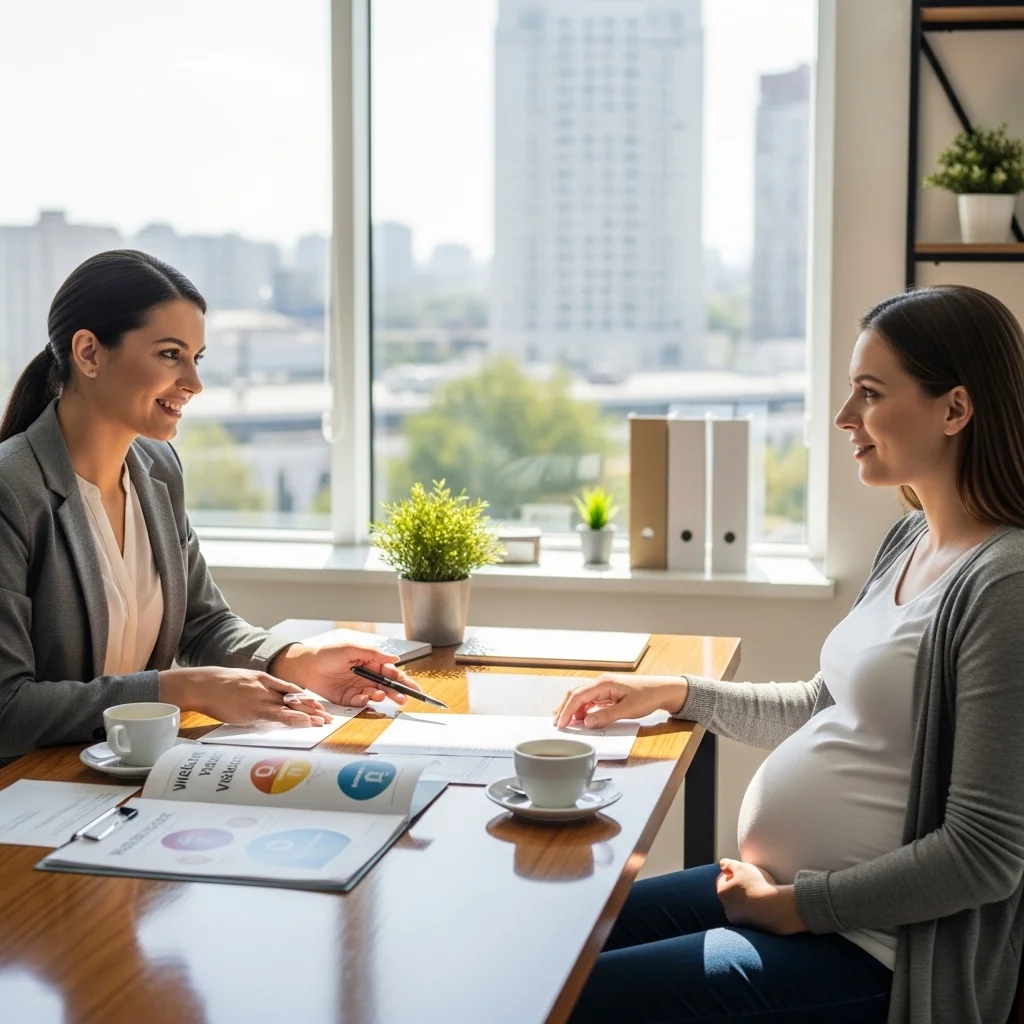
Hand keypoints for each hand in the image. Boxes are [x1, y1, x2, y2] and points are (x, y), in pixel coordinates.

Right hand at [159, 666, 331, 727]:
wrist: (203, 684)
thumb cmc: (219, 685)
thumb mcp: (243, 680)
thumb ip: (256, 688)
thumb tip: (264, 699)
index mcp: (264, 679)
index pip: (292, 689)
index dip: (306, 698)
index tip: (318, 705)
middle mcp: (267, 688)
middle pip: (296, 698)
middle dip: (313, 708)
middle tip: (328, 716)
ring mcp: (261, 699)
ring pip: (291, 707)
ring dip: (309, 715)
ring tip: (323, 722)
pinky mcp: (253, 710)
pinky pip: (278, 716)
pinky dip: (293, 719)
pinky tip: (305, 722)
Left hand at [269, 642, 422, 708]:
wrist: (304, 665)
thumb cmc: (327, 652)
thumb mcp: (351, 647)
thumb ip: (374, 653)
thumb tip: (395, 659)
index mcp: (370, 662)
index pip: (391, 672)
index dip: (404, 680)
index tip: (415, 689)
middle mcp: (366, 676)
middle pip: (387, 686)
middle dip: (397, 693)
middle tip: (404, 700)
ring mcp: (357, 687)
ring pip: (375, 695)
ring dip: (380, 697)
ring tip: (379, 696)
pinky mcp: (346, 698)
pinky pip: (359, 702)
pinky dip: (364, 702)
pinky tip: (364, 698)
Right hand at [553, 674, 689, 728]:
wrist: (662, 690)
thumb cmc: (647, 696)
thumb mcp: (628, 710)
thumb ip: (606, 716)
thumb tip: (587, 722)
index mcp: (604, 683)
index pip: (578, 696)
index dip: (567, 710)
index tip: (560, 723)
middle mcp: (601, 682)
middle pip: (576, 694)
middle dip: (565, 708)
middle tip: (557, 723)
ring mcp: (604, 687)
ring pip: (582, 696)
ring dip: (572, 708)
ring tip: (565, 721)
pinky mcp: (608, 692)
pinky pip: (590, 700)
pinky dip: (582, 709)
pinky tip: (580, 717)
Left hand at [716, 859, 804, 934]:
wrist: (778, 908)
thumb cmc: (757, 885)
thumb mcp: (742, 867)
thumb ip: (729, 864)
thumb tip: (722, 864)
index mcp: (722, 893)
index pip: (722, 879)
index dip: (732, 872)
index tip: (743, 871)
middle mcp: (727, 910)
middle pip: (731, 894)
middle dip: (738, 887)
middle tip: (752, 882)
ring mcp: (739, 921)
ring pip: (740, 906)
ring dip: (747, 900)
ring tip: (760, 894)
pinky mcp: (751, 929)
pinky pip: (751, 916)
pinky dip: (755, 910)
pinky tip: (765, 905)